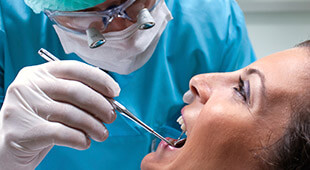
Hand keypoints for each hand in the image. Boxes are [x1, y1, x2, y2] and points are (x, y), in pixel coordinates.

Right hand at [0, 60, 119, 169]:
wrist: (9, 146)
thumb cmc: (39, 120)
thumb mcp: (55, 100)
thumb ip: (77, 94)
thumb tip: (109, 99)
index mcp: (39, 73)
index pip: (75, 68)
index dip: (100, 79)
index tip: (115, 92)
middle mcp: (29, 86)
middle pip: (75, 91)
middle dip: (100, 105)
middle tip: (111, 116)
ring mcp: (23, 107)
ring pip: (71, 114)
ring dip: (94, 125)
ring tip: (102, 134)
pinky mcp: (23, 131)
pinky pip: (61, 133)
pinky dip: (79, 138)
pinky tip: (85, 142)